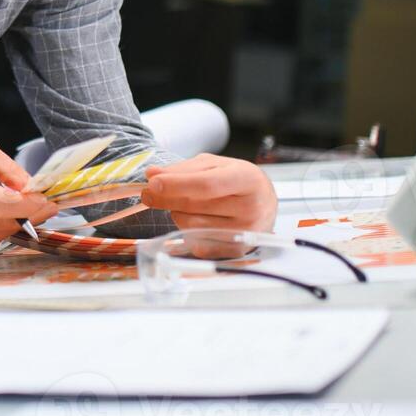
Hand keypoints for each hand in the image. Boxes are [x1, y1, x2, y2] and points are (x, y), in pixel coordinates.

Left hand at [139, 153, 276, 231]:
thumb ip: (183, 169)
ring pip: (191, 226)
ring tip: (183, 205)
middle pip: (195, 206)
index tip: (153, 183)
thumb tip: (152, 174)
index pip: (206, 185)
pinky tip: (194, 220)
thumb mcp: (214, 165)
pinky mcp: (237, 251)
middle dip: (166, 198)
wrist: (265, 202)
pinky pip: (198, 244)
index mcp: (247, 179)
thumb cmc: (237, 181)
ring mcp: (245, 232)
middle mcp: (250, 207)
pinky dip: (187, 232)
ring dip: (177, 214)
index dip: (176, 184)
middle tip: (149, 193)